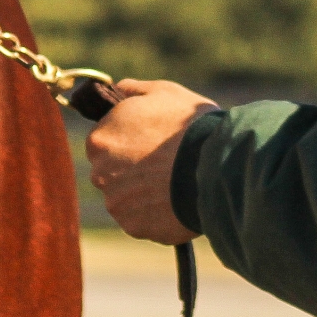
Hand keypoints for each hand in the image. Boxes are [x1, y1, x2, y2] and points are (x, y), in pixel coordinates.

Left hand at [85, 78, 219, 245]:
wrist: (216, 167)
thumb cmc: (190, 126)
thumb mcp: (163, 93)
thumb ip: (133, 90)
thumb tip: (118, 88)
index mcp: (100, 139)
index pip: (104, 142)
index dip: (128, 141)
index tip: (151, 143)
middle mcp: (99, 172)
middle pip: (111, 172)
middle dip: (131, 169)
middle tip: (163, 165)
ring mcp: (117, 202)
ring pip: (126, 198)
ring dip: (143, 194)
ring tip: (173, 184)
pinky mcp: (135, 227)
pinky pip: (141, 221)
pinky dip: (155, 215)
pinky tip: (175, 203)